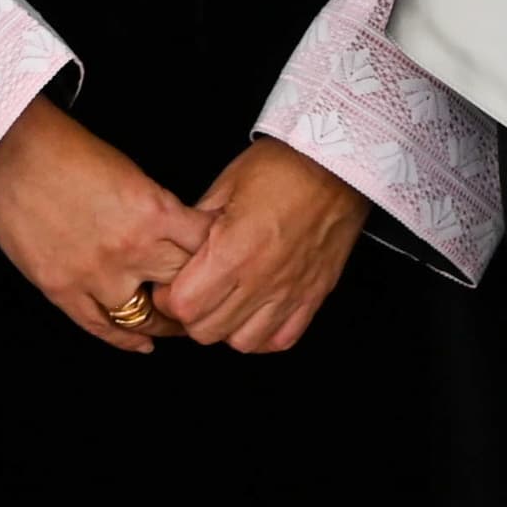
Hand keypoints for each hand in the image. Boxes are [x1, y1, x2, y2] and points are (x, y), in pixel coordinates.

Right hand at [0, 99, 210, 354]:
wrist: (10, 151)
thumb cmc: (67, 150)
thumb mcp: (131, 172)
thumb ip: (157, 209)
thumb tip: (179, 235)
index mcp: (153, 211)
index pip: (205, 248)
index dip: (220, 258)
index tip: (226, 266)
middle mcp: (130, 248)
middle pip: (183, 286)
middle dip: (200, 294)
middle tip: (210, 302)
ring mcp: (94, 274)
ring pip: (146, 317)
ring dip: (166, 324)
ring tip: (177, 324)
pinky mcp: (61, 289)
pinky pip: (101, 328)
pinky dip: (125, 340)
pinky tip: (142, 344)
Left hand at [158, 136, 369, 355]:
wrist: (338, 164)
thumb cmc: (283, 166)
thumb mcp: (225, 185)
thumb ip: (197, 224)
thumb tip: (176, 250)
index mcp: (233, 250)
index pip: (183, 305)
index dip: (168, 297)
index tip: (170, 283)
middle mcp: (261, 279)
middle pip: (207, 331)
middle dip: (191, 315)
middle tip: (194, 293)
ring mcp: (290, 292)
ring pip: (242, 343)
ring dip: (226, 327)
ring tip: (226, 304)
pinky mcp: (313, 296)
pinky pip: (281, 339)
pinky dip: (263, 334)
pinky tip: (256, 313)